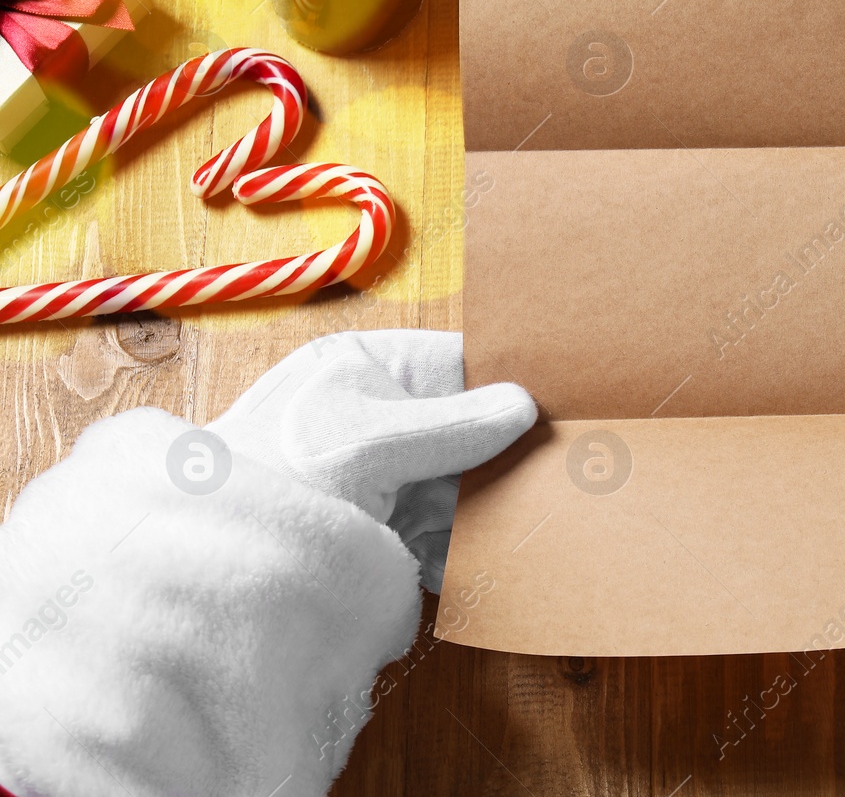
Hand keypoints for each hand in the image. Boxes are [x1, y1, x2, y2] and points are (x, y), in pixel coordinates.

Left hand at [206, 330, 535, 590]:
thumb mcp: (365, 444)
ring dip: (478, 513)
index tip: (557, 412)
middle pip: (466, 428)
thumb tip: (525, 406)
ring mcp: (375, 473)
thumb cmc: (265, 483)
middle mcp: (372, 412)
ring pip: (458, 484)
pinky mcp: (373, 527)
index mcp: (363, 366)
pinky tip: (453, 562)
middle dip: (495, 462)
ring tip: (497, 529)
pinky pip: (436, 530)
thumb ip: (451, 424)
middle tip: (538, 485)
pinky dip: (451, 550)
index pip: (460, 363)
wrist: (198, 570)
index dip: (508, 386)